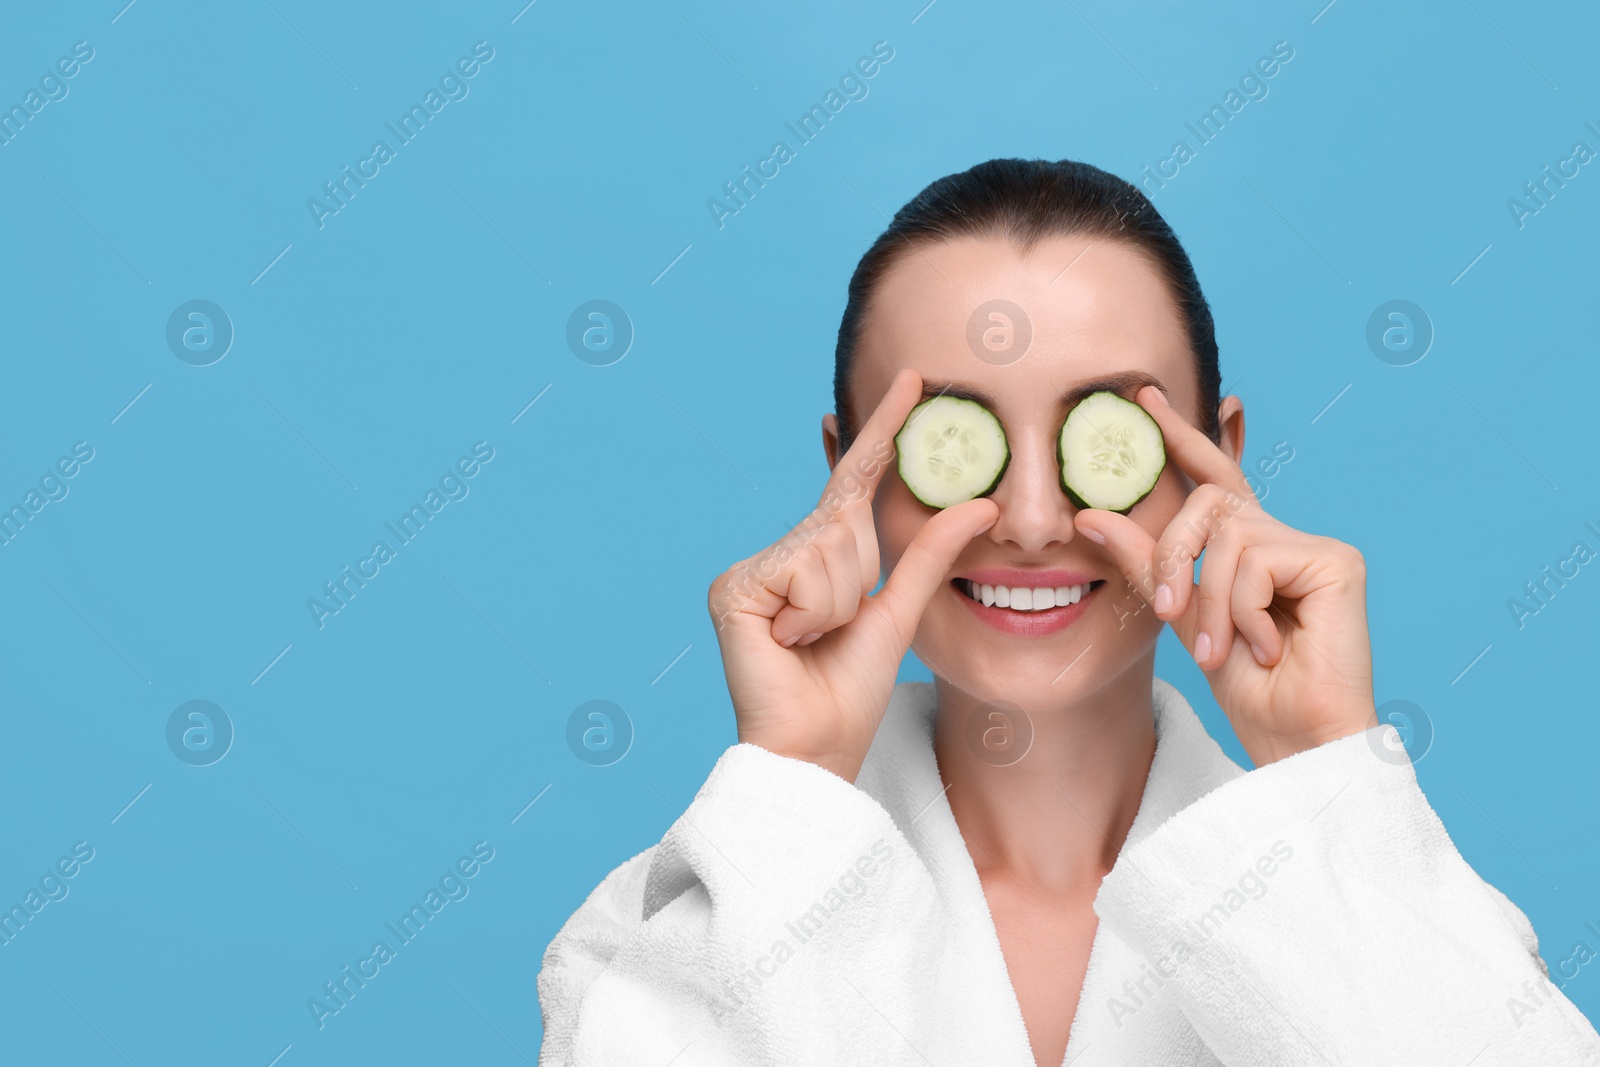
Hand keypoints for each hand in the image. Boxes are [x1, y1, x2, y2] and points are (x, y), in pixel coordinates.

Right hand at [707, 368, 999, 782]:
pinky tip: (788, 642)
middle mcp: (782, 552)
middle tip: (830, 631)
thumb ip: (932, 554)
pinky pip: (803, 573)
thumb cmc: (852, 689)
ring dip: (836, 603)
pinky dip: (811, 614)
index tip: (913, 379)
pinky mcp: (732, 588)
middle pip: (844, 520)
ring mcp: (752, 568)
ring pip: (828, 547)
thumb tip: (982, 501)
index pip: (855, 479)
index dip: (881, 430)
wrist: (816, 746)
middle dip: (856, 578)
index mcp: (821, 554)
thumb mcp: (902, 611)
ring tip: (811, 640)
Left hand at [1073, 385, 1376, 765]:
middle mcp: (1284, 536)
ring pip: (1226, 539)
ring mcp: (1315, 546)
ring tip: (1220, 649)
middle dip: (1173, 558)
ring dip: (1209, 603)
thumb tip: (1094, 516)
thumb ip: (1147, 564)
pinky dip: (1243, 612)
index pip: (1213, 475)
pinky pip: (1256, 564)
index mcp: (1250, 546)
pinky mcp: (1337, 562)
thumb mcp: (1181, 618)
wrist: (1291, 737)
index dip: (1182, 434)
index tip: (1144, 398)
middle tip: (1170, 614)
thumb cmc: (1245, 687)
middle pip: (1206, 506)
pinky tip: (1266, 647)